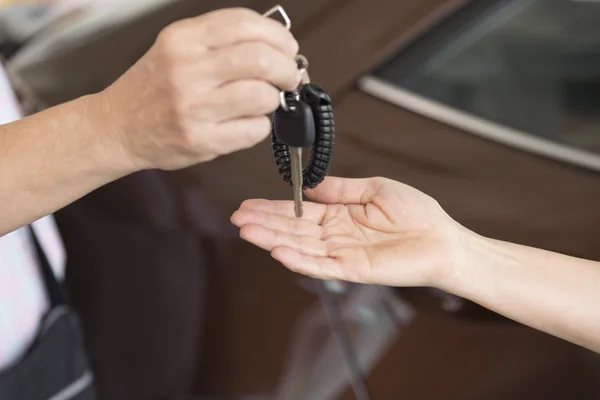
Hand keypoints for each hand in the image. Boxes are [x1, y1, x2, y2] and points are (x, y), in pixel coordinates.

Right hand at [92, 8, 299, 170]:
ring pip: (262, 96)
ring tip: (266, 100)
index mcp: (182, 39)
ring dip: (275, 98)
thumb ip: (220, 41)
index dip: (278, 35)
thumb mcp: (177, 48)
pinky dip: (261, 126)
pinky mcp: (202, 140)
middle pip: (261, 59)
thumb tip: (276, 45)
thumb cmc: (153, 88)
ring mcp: (194, 107)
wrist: (117, 127)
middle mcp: (186, 70)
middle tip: (288, 76)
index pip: (245, 24)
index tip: (287, 48)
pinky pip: (254, 130)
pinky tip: (248, 122)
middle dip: (287, 68)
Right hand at [231, 177, 469, 286]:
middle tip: (237, 218)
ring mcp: (342, 254)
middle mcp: (336, 236)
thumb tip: (311, 185)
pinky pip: (321, 265)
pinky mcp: (354, 270)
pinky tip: (278, 252)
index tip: (248, 204)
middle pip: (292, 230)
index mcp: (340, 216)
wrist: (444, 240)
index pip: (298, 213)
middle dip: (264, 223)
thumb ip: (341, 189)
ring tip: (247, 232)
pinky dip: (299, 260)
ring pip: (301, 247)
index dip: (272, 209)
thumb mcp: (375, 188)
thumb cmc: (417, 214)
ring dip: (272, 240)